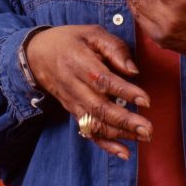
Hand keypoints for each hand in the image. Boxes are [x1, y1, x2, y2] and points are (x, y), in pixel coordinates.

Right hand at [25, 24, 151, 159]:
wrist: (37, 55)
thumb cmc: (70, 40)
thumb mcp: (91, 33)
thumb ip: (114, 48)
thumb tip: (133, 70)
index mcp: (80, 62)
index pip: (103, 80)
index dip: (125, 92)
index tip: (146, 100)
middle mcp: (75, 86)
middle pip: (100, 107)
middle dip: (125, 121)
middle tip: (148, 129)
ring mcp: (73, 102)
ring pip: (95, 123)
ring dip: (120, 134)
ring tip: (144, 137)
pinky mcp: (73, 112)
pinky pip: (88, 131)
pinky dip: (105, 145)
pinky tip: (124, 153)